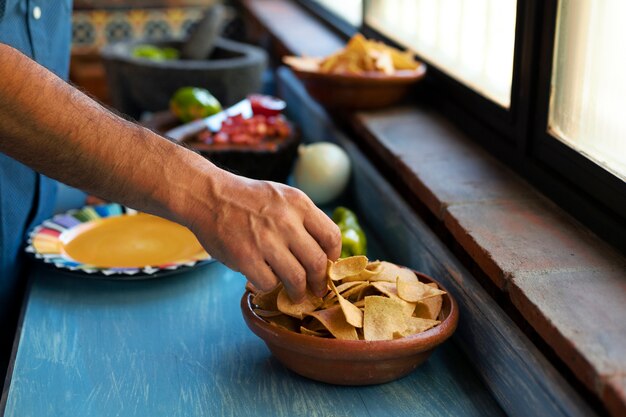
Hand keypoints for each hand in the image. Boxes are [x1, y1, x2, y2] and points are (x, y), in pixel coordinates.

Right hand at [187, 173, 341, 301]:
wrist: (208, 195)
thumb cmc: (247, 200)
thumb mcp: (282, 197)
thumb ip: (303, 219)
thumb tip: (324, 253)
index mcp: (299, 203)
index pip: (331, 236)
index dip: (334, 257)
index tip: (329, 266)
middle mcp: (286, 221)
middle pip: (317, 262)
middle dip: (319, 282)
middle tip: (317, 289)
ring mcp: (265, 240)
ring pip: (296, 278)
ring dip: (298, 291)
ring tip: (296, 294)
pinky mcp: (246, 257)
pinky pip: (269, 283)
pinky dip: (269, 285)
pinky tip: (265, 278)